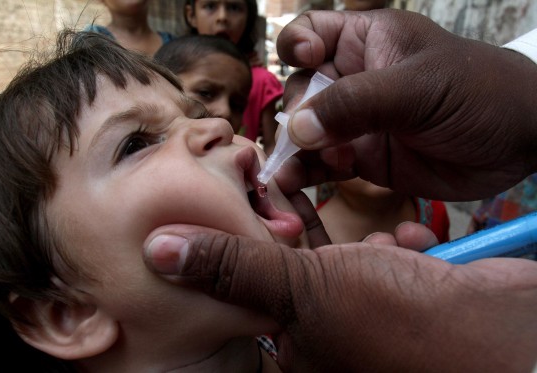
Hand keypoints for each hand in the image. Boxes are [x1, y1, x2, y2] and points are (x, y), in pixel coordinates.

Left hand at [144, 222, 536, 371]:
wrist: (503, 332)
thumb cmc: (399, 323)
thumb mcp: (303, 290)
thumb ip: (232, 268)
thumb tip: (157, 250)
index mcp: (295, 346)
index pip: (246, 289)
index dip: (241, 243)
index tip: (239, 198)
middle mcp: (329, 333)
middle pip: (295, 265)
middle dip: (300, 228)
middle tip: (288, 184)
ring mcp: (370, 310)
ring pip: (343, 254)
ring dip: (363, 237)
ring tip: (389, 240)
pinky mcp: (405, 287)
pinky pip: (386, 253)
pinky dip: (402, 241)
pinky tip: (421, 242)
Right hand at [275, 9, 536, 200]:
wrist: (520, 145)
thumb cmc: (479, 95)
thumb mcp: (418, 89)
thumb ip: (356, 104)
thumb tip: (298, 128)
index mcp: (366, 43)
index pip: (312, 32)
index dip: (298, 45)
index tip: (305, 63)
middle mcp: (354, 80)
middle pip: (302, 89)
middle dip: (296, 113)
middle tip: (304, 139)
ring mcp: (356, 123)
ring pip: (306, 132)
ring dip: (291, 152)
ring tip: (282, 175)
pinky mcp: (363, 159)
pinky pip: (323, 165)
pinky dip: (306, 175)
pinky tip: (292, 185)